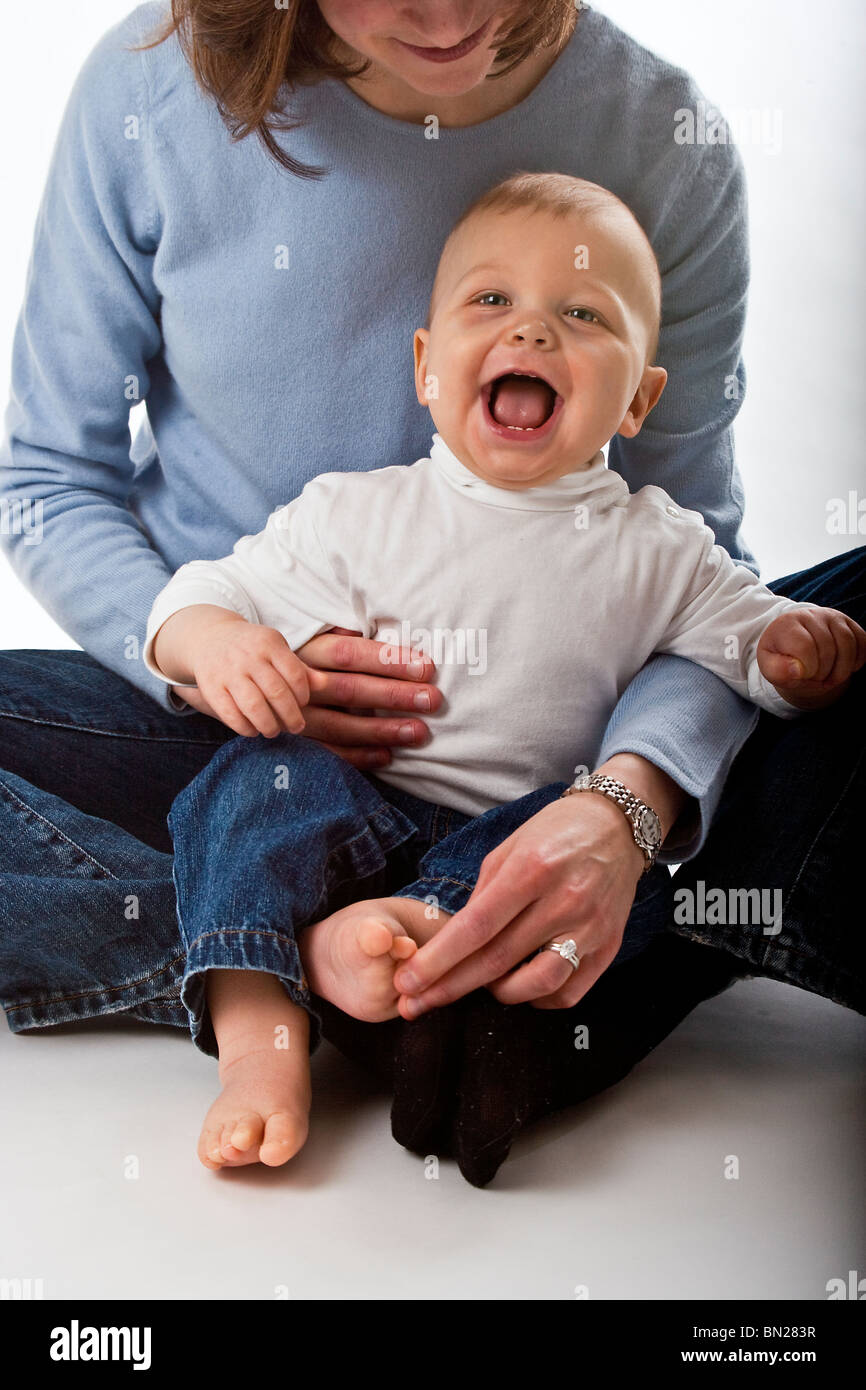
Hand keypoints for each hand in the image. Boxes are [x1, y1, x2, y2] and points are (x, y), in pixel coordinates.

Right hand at [185, 611, 325, 737]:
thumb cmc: (253, 648)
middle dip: (291, 716)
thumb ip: (300, 668)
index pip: (295, 674)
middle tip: (296, 727)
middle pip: (276, 693)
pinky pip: (230, 714)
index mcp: (269, 644)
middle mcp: (248, 656)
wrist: (209, 637)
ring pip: (254, 706)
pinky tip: (252, 731)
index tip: (303, 705)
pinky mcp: (210, 687)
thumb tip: (325, 684)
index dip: (303, 695)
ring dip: (268, 725)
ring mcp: (228, 672)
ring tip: (274, 731)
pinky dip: (244, 728)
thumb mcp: (277, 649)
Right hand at [291, 627, 442, 769]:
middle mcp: (300, 684)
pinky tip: (387, 756)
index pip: (350, 653)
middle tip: (432, 699)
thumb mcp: (319, 636)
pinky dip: (358, 756)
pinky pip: (328, 753)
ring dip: (382, 729)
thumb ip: (347, 633)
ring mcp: (297, 715)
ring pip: (340, 725)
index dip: (388, 660)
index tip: (426, 667)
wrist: (258, 681)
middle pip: (350, 689)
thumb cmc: (307, 656)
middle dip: (394, 695)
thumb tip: (387, 624)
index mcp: (309, 651)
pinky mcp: (296, 742)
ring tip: (419, 731)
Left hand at [393, 792, 647, 1017]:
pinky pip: (568, 992)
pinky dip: (538, 999)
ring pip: (537, 985)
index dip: (438, 961)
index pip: (476, 928)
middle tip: (414, 1004)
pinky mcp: (610, 946)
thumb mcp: (509, 847)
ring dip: (498, 994)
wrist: (619, 825)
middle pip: (498, 961)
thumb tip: (455, 940)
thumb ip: (482, 894)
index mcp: (531, 869)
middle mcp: (564, 901)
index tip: (407, 982)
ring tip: (480, 985)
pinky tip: (521, 987)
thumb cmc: (556, 831)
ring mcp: (591, 927)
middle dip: (449, 987)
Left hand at [757, 606, 865, 709]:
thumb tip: (797, 670)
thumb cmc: (782, 659)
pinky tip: (841, 668)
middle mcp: (811, 614)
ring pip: (848, 645)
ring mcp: (833, 617)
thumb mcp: (770, 667)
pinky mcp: (851, 624)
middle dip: (823, 673)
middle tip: (815, 680)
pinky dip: (856, 663)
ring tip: (829, 679)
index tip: (801, 674)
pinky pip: (863, 644)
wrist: (797, 648)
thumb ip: (777, 671)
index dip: (807, 669)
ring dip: (841, 671)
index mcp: (787, 624)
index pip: (805, 646)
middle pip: (828, 648)